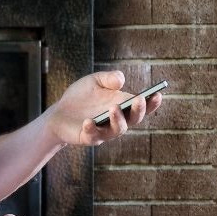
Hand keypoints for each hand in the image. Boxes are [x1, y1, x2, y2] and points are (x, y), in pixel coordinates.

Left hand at [46, 71, 161, 146]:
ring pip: (118, 130)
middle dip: (138, 110)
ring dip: (118, 119)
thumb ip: (108, 78)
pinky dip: (92, 128)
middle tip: (139, 99)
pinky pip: (93, 136)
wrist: (59, 112)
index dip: (152, 103)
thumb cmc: (81, 96)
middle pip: (134, 119)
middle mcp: (117, 121)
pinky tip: (88, 121)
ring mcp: (104, 131)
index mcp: (123, 106)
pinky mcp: (88, 138)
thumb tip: (120, 80)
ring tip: (113, 108)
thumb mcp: (94, 81)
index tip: (158, 94)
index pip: (142, 107)